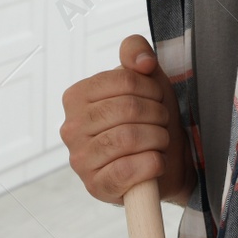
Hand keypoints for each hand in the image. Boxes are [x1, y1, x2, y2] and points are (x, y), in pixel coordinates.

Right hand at [61, 36, 191, 204]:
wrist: (167, 162)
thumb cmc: (151, 119)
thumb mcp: (146, 78)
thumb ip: (136, 51)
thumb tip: (143, 62)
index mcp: (76, 96)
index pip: (123, 80)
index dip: (152, 90)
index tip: (158, 100)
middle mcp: (70, 128)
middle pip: (127, 109)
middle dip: (157, 115)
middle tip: (162, 123)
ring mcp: (80, 160)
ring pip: (128, 138)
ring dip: (158, 138)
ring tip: (160, 141)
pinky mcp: (95, 187)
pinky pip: (127, 170)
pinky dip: (152, 164)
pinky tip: (156, 162)